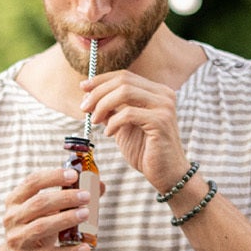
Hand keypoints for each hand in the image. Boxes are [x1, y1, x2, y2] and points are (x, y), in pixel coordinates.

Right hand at [0, 167, 95, 250]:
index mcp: (14, 201)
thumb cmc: (36, 231)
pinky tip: (85, 248)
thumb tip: (98, 185)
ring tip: (86, 214)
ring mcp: (17, 240)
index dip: (53, 177)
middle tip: (86, 196)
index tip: (74, 175)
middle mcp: (12, 219)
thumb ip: (66, 199)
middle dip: (64, 198)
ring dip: (66, 219)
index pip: (32, 183)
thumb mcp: (44, 213)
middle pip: (39, 204)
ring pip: (42, 227)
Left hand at [82, 68, 187, 190]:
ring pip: (125, 92)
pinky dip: (114, 122)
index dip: (101, 80)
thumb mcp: (124, 127)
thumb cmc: (146, 152)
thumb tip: (90, 97)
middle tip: (84, 107)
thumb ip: (112, 110)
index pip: (124, 76)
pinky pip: (129, 114)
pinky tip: (109, 133)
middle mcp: (163, 94)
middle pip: (123, 80)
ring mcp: (164, 106)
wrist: (166, 174)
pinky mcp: (160, 122)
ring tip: (94, 121)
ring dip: (103, 105)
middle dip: (98, 92)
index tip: (83, 88)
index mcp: (156, 92)